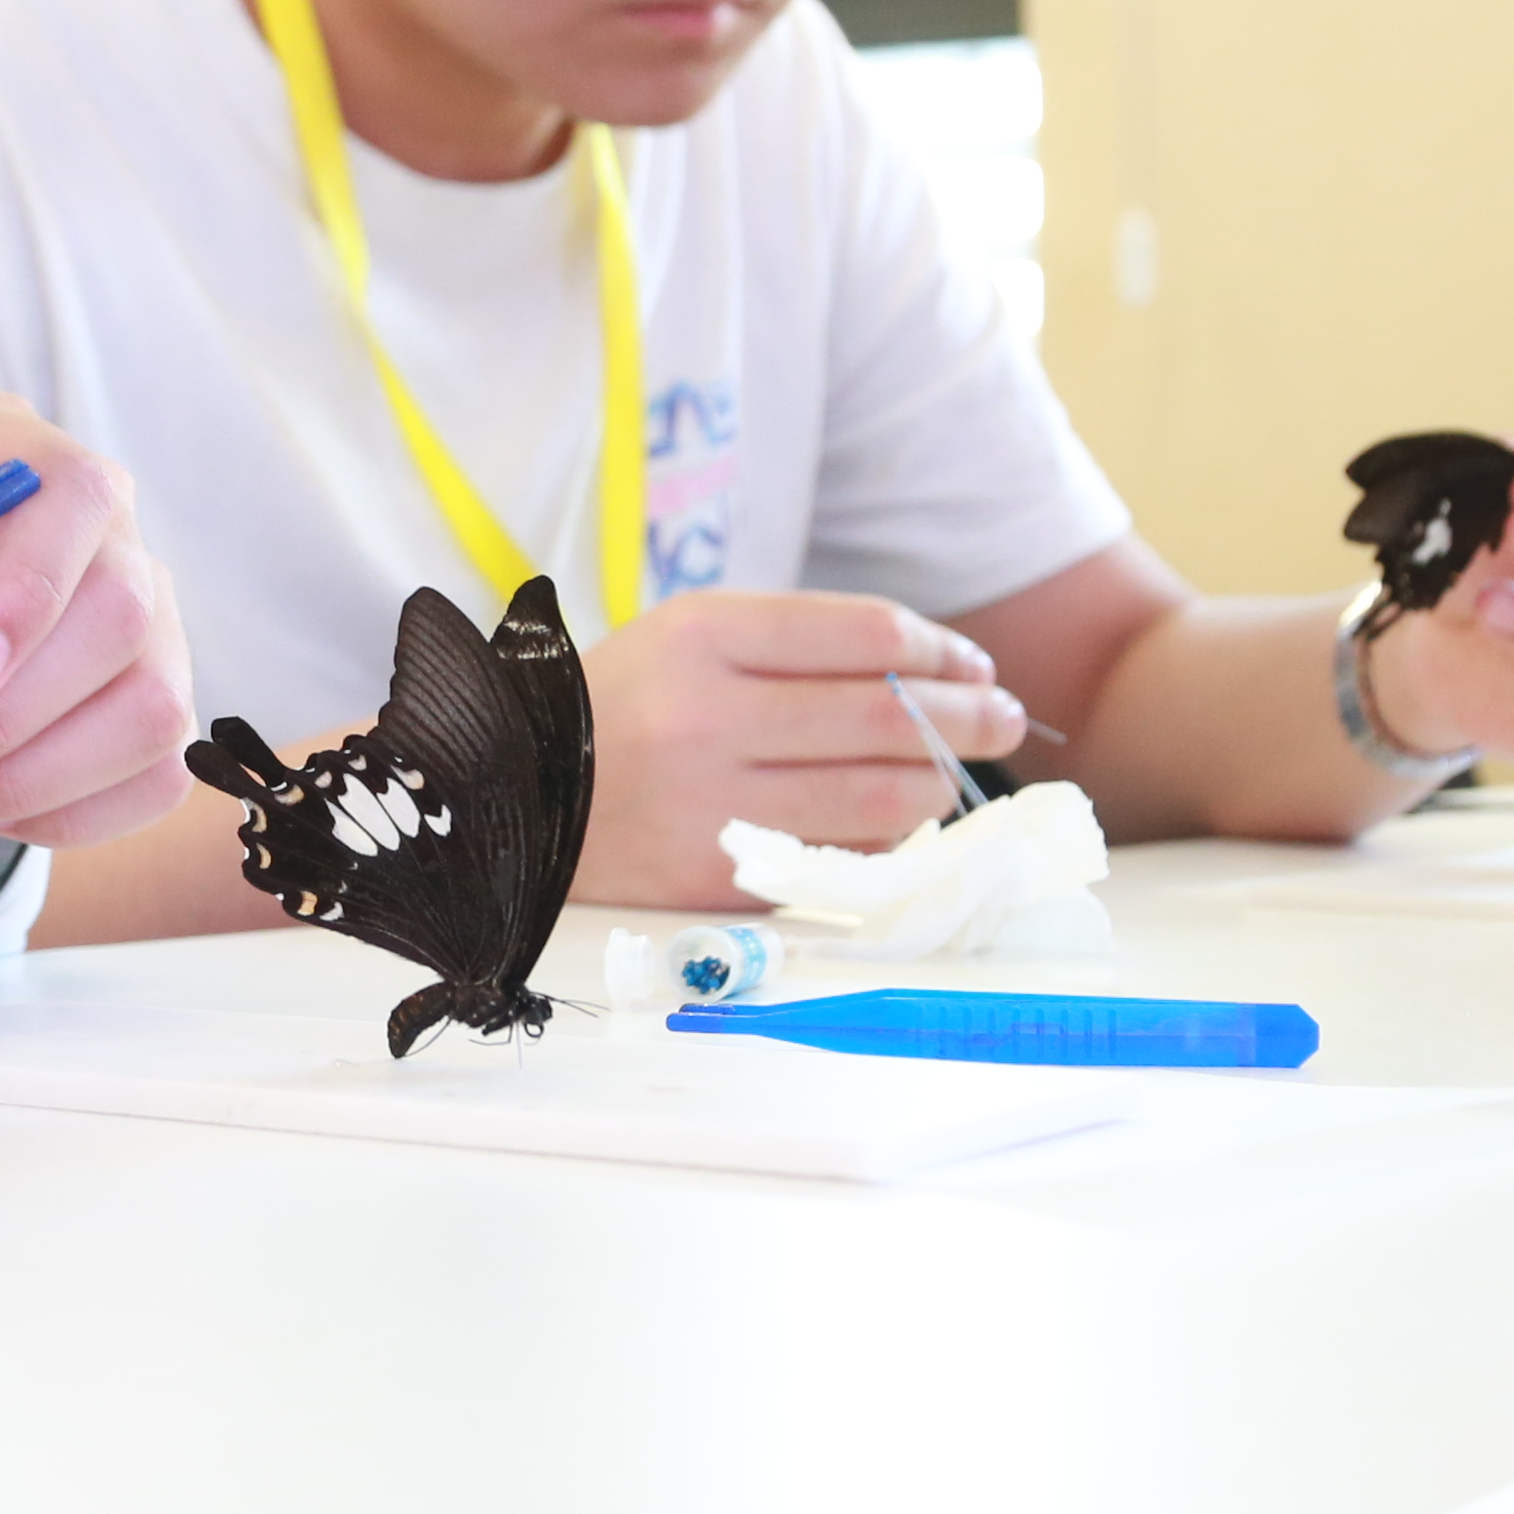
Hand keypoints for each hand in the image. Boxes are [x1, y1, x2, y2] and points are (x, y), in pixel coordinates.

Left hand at [0, 396, 193, 856]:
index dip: (27, 592)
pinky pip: (156, 777)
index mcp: (5, 448)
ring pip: (149, 709)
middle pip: (122, 613)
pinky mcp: (153, 703)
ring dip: (21, 778)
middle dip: (0, 717)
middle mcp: (100, 524)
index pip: (73, 495)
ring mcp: (144, 617)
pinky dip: (56, 815)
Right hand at [575, 590, 1030, 908]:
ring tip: (951, 776)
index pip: (863, 634)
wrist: (508, 794)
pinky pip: (837, 860)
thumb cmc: (621, 707)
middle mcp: (708, 716)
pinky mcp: (715, 878)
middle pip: (885, 716)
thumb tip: (930, 678)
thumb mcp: (688, 639)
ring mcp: (712, 803)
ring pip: (876, 796)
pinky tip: (896, 824)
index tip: (971, 661)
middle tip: (1004, 718)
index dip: (939, 649)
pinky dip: (885, 841)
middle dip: (966, 716)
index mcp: (701, 635)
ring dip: (938, 785)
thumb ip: (797, 647)